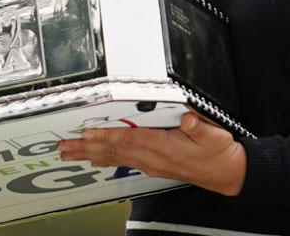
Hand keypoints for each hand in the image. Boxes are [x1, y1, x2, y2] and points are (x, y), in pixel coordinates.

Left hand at [57, 111, 245, 196]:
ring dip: (90, 154)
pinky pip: (123, 162)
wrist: (225, 173)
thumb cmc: (218, 152)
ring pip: (115, 158)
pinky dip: (105, 159)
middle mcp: (154, 158)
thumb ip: (198, 126)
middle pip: (114, 151)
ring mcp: (152, 164)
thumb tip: (186, 116)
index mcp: (165, 147)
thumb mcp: (213, 135)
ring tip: (71, 153)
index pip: (129, 139)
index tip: (87, 133)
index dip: (107, 136)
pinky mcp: (153, 166)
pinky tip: (94, 158)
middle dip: (87, 148)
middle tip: (64, 147)